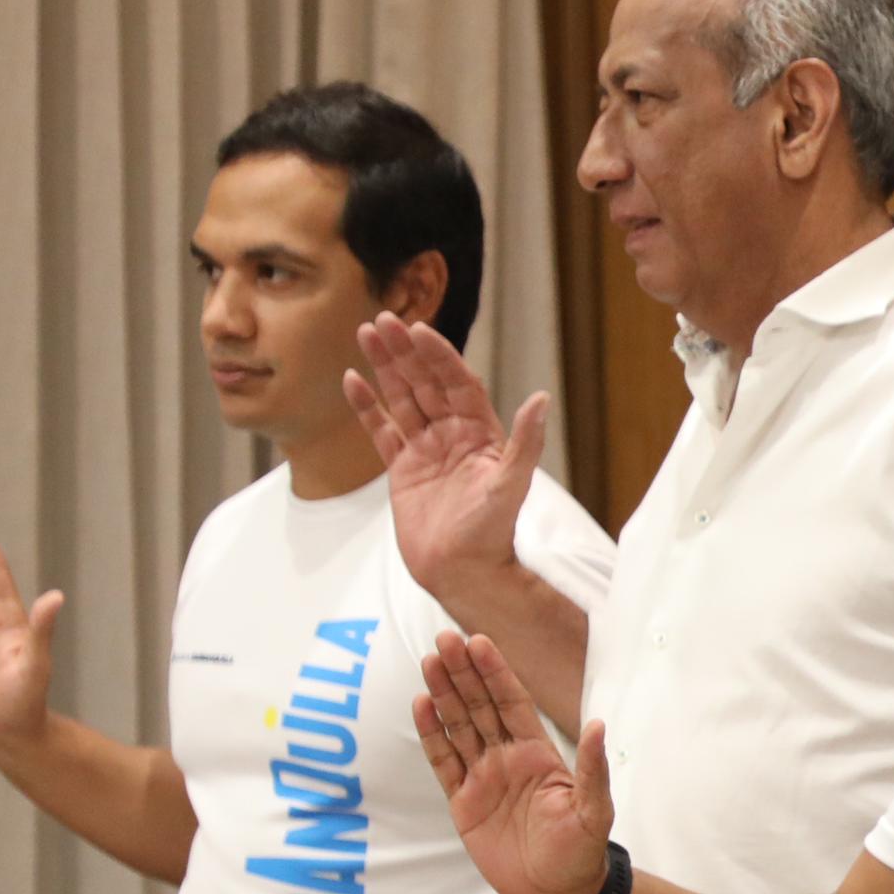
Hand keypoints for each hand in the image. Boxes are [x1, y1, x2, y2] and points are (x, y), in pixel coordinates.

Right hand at [350, 314, 549, 613]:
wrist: (463, 573)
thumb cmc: (492, 534)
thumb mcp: (511, 485)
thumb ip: (525, 442)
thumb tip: (541, 398)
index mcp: (480, 433)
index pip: (457, 382)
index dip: (438, 356)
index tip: (418, 329)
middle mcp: (452, 435)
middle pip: (425, 382)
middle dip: (405, 352)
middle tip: (383, 320)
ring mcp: (426, 450)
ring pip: (401, 399)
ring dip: (385, 367)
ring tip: (366, 334)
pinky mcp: (403, 470)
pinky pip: (381, 430)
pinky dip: (366, 407)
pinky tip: (351, 380)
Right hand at [411, 631, 615, 893]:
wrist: (558, 891)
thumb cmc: (582, 850)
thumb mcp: (594, 810)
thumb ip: (593, 769)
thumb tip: (600, 724)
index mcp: (538, 753)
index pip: (512, 702)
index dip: (496, 672)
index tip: (479, 641)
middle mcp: (507, 758)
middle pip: (480, 706)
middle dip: (463, 672)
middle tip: (445, 637)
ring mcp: (483, 777)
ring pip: (458, 726)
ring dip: (444, 694)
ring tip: (428, 660)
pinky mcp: (463, 802)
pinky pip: (443, 761)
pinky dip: (431, 734)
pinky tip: (421, 706)